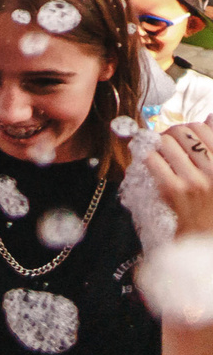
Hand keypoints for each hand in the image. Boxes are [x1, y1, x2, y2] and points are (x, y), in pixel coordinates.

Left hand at [146, 121, 212, 239]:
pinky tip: (152, 159)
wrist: (207, 237)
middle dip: (174, 132)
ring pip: (166, 142)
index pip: (205, 128)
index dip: (193, 127)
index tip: (189, 134)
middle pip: (184, 131)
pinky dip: (148, 155)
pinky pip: (152, 159)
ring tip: (162, 150)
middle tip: (171, 139)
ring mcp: (194, 181)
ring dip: (160, 142)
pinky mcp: (174, 190)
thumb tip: (209, 117)